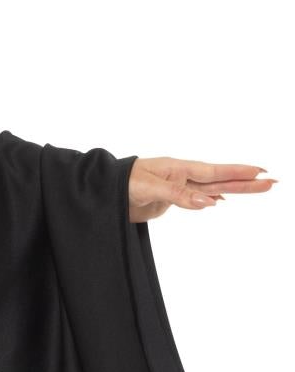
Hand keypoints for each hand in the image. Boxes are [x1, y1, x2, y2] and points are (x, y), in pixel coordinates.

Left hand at [126, 155, 276, 221]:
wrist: (98, 193)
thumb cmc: (119, 183)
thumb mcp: (148, 188)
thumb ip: (179, 195)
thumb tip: (210, 202)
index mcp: (177, 169)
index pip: (214, 172)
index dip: (238, 173)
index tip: (261, 171)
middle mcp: (181, 176)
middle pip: (219, 180)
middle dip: (245, 181)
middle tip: (273, 181)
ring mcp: (176, 188)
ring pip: (211, 190)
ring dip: (234, 190)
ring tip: (259, 188)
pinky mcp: (168, 200)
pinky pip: (195, 199)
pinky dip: (210, 199)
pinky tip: (222, 199)